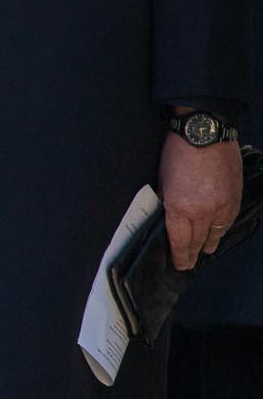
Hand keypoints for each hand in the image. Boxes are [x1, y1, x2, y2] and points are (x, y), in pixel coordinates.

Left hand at [161, 133, 243, 271]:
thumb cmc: (177, 152)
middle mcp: (204, 212)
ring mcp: (223, 206)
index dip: (180, 256)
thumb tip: (171, 216)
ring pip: (217, 233)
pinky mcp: (235, 197)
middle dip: (193, 254)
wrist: (205, 133)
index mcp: (181, 209)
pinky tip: (219, 232)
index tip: (180, 265)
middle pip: (198, 240)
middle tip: (189, 263)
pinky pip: (229, 220)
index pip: (180, 241)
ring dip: (210, 243)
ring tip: (205, 251)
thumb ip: (168, 201)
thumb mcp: (163, 179)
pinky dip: (222, 228)